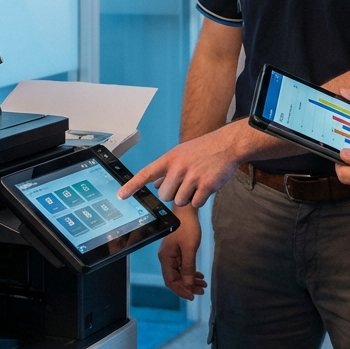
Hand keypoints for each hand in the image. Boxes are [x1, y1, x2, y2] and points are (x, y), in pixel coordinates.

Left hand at [117, 122, 243, 206]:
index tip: (121, 196)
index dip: (132, 186)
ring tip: (197, 182)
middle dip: (174, 193)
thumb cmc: (204, 149)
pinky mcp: (207, 186)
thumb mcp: (182, 153)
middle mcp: (179, 167)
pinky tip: (206, 186)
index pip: (146, 173)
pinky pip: (196, 203)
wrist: (228, 145)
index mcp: (170, 158)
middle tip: (185, 182)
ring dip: (188, 197)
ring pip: (180, 201)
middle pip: (165, 195)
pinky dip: (200, 199)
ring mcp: (193, 177)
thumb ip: (168, 168)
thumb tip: (155, 184)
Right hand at [158, 206, 206, 300]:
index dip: (181, 290)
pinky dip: (191, 272)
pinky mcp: (177, 251)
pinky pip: (183, 266)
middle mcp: (167, 258)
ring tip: (203, 285)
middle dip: (188, 286)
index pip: (170, 281)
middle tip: (201, 291)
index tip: (192, 296)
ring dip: (191, 280)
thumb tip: (188, 284)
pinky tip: (199, 275)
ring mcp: (172, 255)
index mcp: (166, 258)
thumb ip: (188, 267)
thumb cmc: (187, 227)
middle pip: (175, 279)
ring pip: (180, 273)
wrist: (187, 211)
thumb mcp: (189, 248)